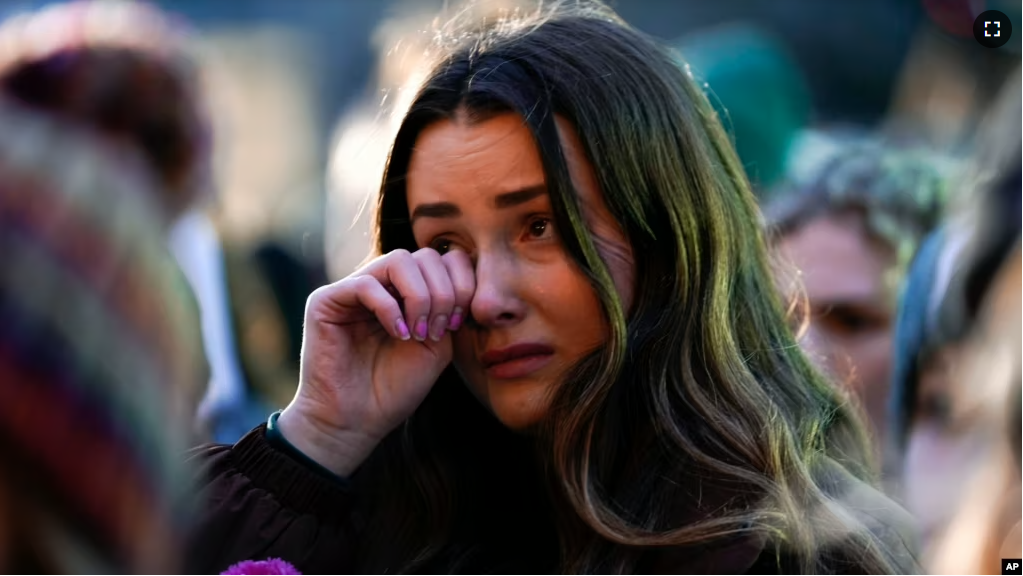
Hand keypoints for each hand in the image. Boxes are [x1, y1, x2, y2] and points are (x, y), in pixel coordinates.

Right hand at [277, 248, 474, 475]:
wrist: (355, 421)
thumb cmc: (395, 388)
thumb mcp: (437, 345)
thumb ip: (449, 307)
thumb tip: (459, 273)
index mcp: (406, 292)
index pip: (442, 258)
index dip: (460, 283)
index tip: (458, 324)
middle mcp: (380, 283)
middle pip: (425, 255)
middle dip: (443, 292)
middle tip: (437, 331)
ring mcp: (352, 288)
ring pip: (398, 260)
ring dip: (420, 296)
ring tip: (418, 332)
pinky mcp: (326, 300)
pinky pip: (366, 284)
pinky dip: (390, 308)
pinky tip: (398, 334)